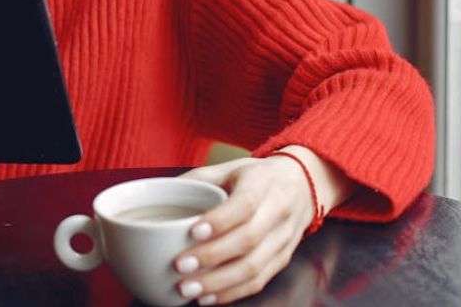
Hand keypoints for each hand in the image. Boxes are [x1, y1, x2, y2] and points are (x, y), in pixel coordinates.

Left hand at [171, 146, 352, 304]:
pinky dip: (232, 293)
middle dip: (212, 257)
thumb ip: (196, 179)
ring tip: (189, 290)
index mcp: (262, 183)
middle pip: (248, 240)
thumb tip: (158, 191)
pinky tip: (208, 298)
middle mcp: (277, 212)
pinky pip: (259, 282)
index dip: (219, 221)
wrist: (302, 185)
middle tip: (180, 267)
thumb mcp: (229, 167)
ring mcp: (283, 239)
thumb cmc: (256, 177)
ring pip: (255, 267)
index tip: (192, 232)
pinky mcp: (283, 260)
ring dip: (219, 283)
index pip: (244, 205)